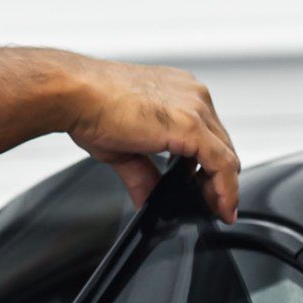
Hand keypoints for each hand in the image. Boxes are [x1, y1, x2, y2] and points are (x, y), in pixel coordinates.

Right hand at [63, 56, 240, 220]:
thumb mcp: (124, 148)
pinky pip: (222, 164)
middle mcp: (192, 95)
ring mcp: (195, 108)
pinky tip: (221, 207)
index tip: (208, 187)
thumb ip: (143, 175)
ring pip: (226, 154)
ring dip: (225, 186)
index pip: (208, 132)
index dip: (211, 164)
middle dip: (219, 178)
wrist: (76, 93)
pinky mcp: (192, 126)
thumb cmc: (91, 104)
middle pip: (221, 143)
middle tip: (213, 205)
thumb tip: (147, 199)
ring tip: (218, 209)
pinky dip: (226, 190)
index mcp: (178, 92)